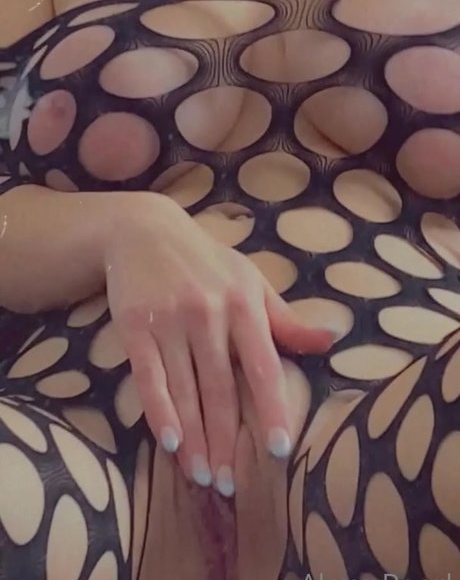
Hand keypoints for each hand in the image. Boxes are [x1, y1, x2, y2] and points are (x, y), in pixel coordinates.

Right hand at [105, 194, 332, 496]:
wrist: (145, 230)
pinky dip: (158, 410)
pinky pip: (149, 376)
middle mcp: (209, 312)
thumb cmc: (206, 262)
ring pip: (185, 389)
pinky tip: (168, 441)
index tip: (278, 449)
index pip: (263, 366)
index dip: (271, 409)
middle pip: (221, 388)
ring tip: (201, 476)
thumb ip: (285, 319)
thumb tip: (331, 342)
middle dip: (226, 440)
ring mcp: (170, 319)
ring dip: (193, 438)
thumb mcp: (251, 281)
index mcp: (244, 303)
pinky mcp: (135, 325)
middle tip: (228, 484)